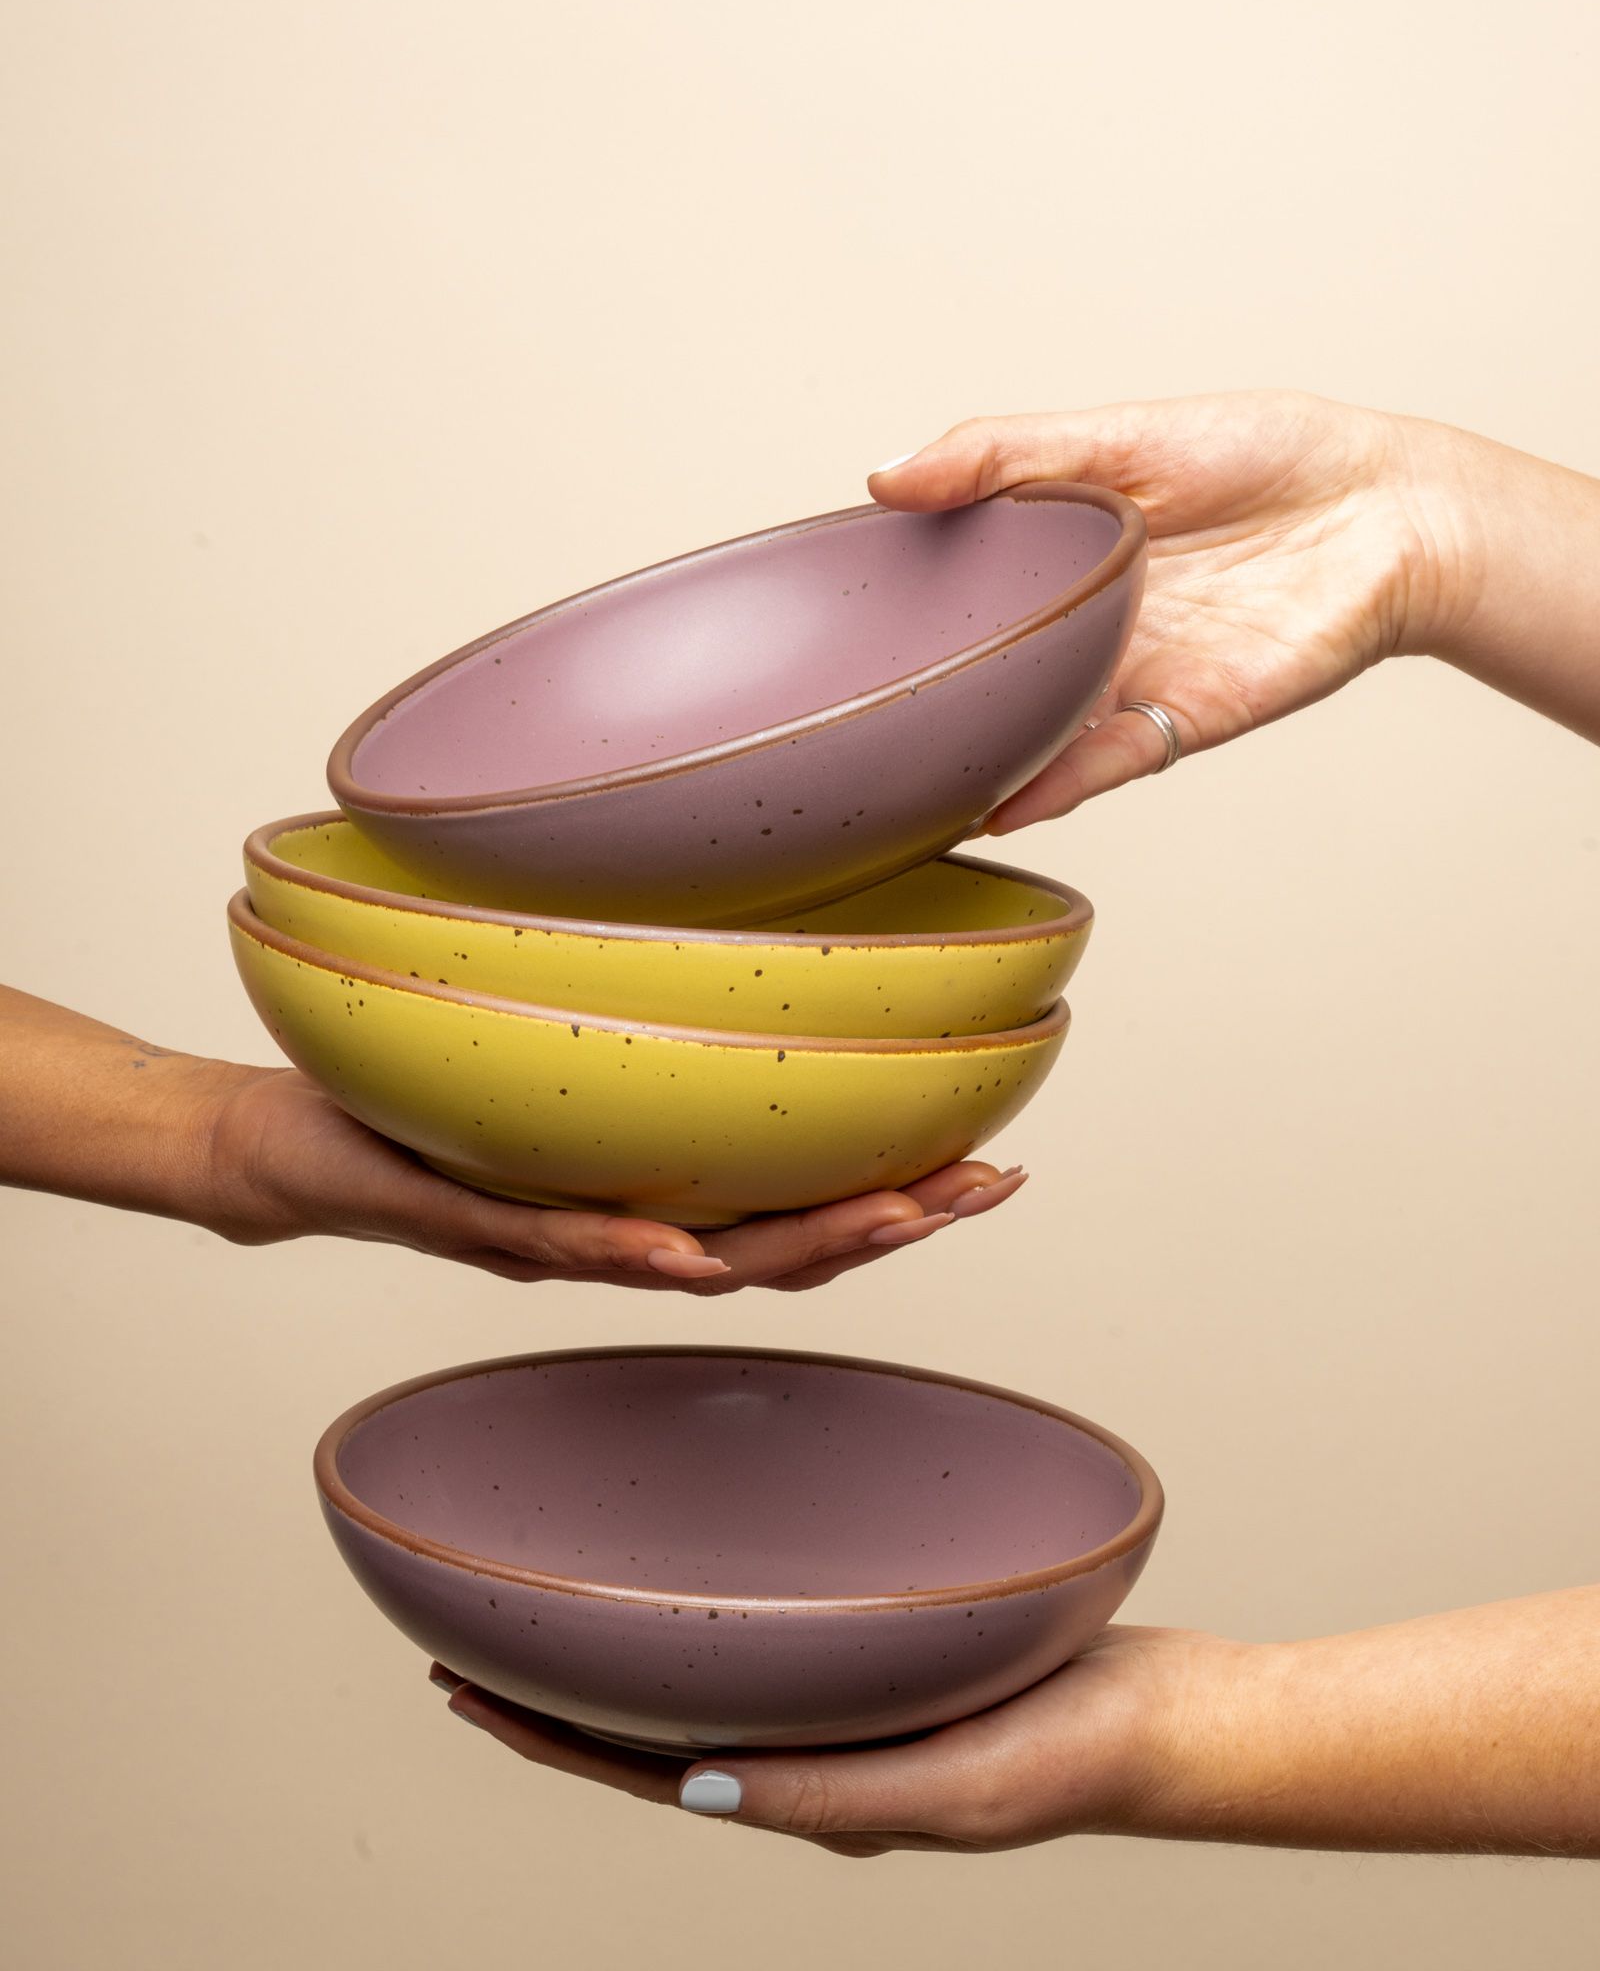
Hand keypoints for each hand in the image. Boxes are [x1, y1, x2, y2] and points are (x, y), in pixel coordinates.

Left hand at [200, 1062, 1025, 1289]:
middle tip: (988, 1187)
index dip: (901, 1192)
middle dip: (894, 1222)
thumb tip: (727, 925)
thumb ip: (633, 1016)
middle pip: (781, 1249)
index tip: (992, 1160)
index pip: (798, 1204)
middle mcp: (620, 1230)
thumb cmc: (418, 1096)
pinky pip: (556, 1244)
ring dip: (803, 1244)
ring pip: (699, 1261)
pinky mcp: (466, 1220)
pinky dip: (628, 1250)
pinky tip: (689, 1251)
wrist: (284, 1149)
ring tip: (896, 1214)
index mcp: (654, 1189)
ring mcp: (550, 1237)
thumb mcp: (549, 1040)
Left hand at [428, 1586, 1599, 1858]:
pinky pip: (776, 1634)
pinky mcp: (886, 1655)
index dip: (543, 1735)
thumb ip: (826, 1794)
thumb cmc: (1067, 1758)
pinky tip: (708, 1563)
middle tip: (470, 1627)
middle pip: (654, 1721)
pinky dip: (717, 1607)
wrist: (1165, 1719)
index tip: (458, 1684)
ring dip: (628, 1643)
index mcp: (806, 1796)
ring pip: (708, 1673)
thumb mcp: (947, 1790)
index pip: (641, 1770)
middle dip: (558, 1686)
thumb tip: (689, 1783)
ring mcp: (845, 1705)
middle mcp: (810, 1752)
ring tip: (563, 1590)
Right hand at [868, 390, 1475, 826]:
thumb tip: (887, 477)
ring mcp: (1124, 679)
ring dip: (972, 764)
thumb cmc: (1268, 457)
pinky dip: (1053, 785)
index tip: (819, 637)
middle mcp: (1080, 628)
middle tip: (834, 731)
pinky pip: (1102, 762)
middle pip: (983, 678)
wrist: (1389, 510)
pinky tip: (999, 803)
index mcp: (1056, 557)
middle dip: (919, 711)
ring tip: (894, 790)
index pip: (956, 594)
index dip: (894, 618)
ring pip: (1031, 733)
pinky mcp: (1178, 718)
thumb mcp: (1116, 435)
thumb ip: (1002, 456)